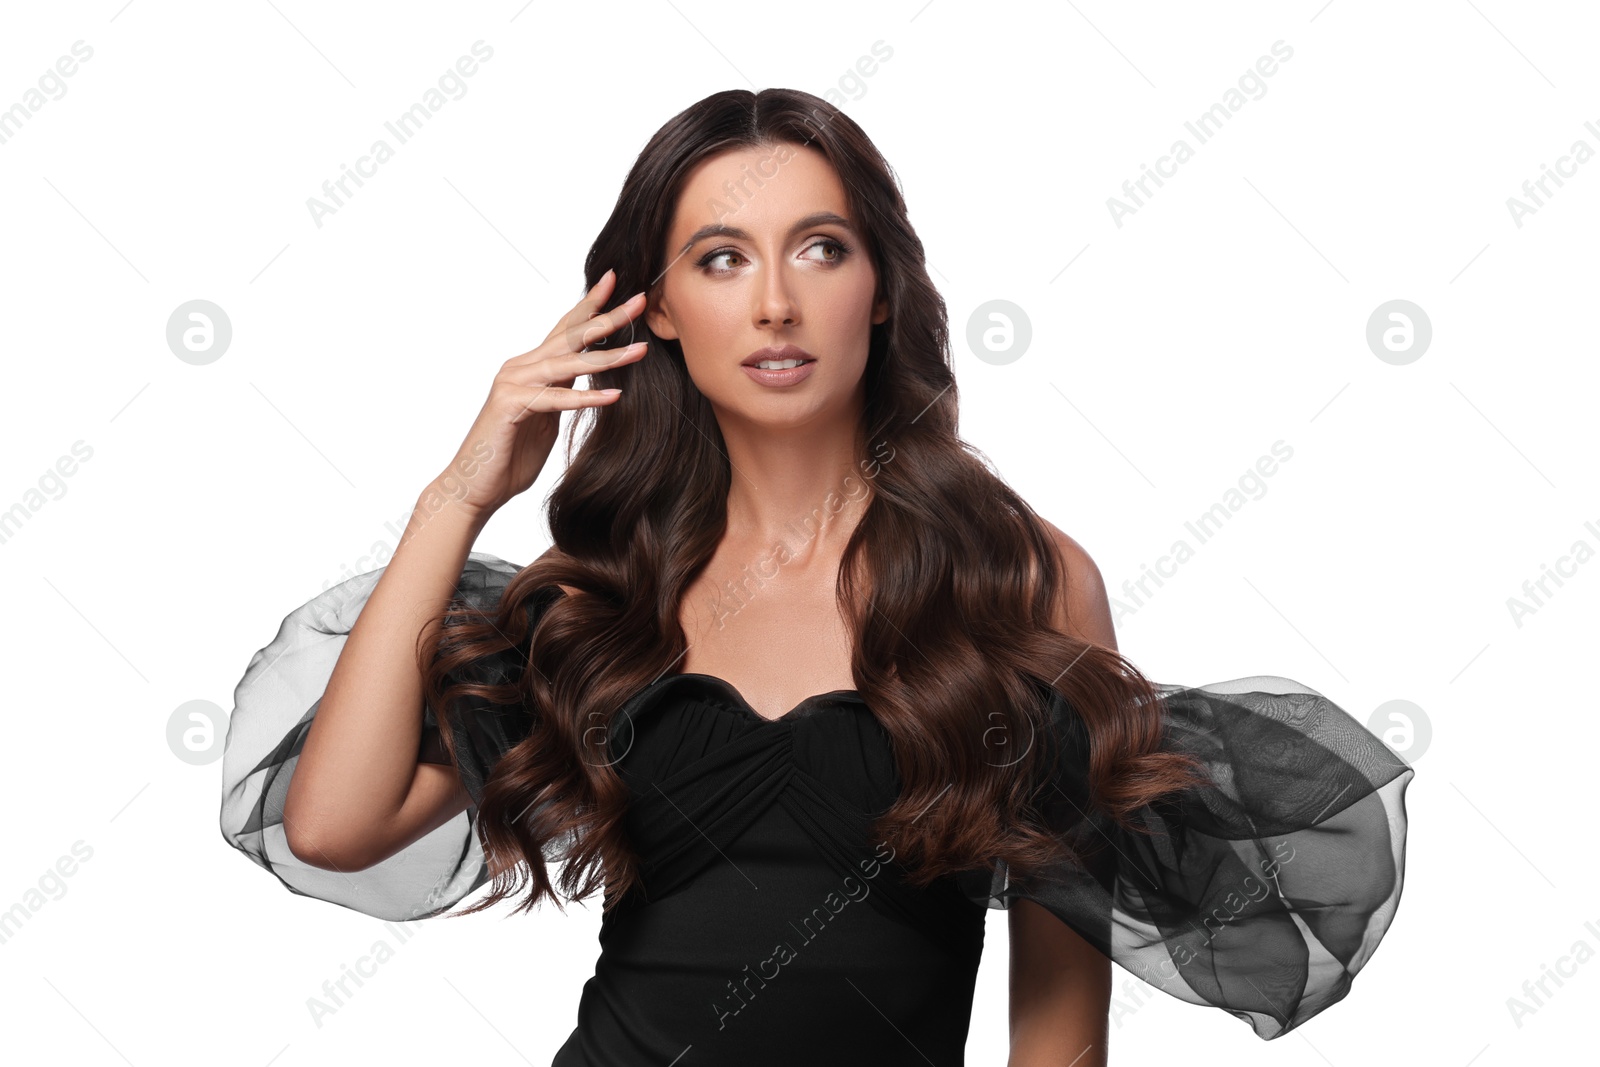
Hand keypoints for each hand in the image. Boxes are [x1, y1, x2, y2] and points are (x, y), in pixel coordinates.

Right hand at [442, 268, 647, 518]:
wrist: (475, 487)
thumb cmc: (511, 454)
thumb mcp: (547, 418)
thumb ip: (562, 393)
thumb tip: (589, 379)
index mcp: (531, 367)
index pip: (565, 329)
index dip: (591, 305)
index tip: (618, 283)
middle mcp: (520, 368)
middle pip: (570, 337)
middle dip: (608, 318)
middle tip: (639, 301)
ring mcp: (512, 384)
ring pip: (566, 364)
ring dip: (607, 357)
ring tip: (641, 351)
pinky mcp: (510, 407)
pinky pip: (555, 399)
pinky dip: (585, 398)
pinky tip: (614, 395)